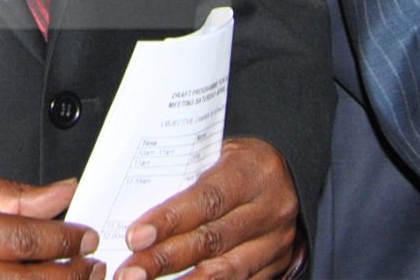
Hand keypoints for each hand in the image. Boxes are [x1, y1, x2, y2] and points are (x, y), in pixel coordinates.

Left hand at [115, 137, 300, 279]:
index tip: (136, 237)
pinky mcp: (278, 264)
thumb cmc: (239, 160)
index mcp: (254, 170)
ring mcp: (278, 241)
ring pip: (226, 269)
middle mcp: (271, 208)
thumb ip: (187, 177)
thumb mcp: (217, 151)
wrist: (288, 174)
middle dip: (165, 259)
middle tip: (130, 272)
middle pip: (212, 239)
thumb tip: (142, 216)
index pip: (207, 199)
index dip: (169, 220)